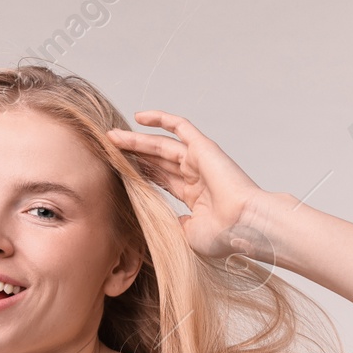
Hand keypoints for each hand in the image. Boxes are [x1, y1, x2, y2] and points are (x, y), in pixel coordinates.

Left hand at [106, 110, 270, 260]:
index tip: (119, 171)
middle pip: (157, 160)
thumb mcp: (188, 234)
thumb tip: (162, 221)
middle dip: (133, 154)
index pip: (162, 179)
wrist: (243, 225)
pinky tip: (138, 117)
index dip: (141, 173)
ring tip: (112, 136)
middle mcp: (196, 175)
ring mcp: (199, 160)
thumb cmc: (223, 235)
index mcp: (195, 196)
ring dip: (136, 140)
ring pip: (161, 144)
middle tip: (109, 150)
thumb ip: (174, 223)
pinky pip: (180, 126)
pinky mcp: (203, 147)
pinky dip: (160, 118)